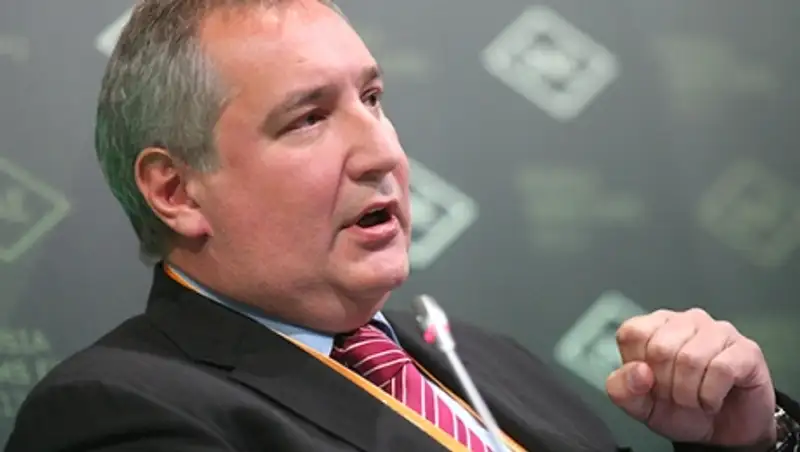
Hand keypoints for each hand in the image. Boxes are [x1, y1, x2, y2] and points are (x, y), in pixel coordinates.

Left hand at [605, 308, 775, 447]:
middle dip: (666, 385)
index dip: (639, 369)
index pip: (632, 334)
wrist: (723, 433)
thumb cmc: (681, 410)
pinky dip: (711, 395)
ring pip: (691, 359)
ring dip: (689, 393)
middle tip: (676, 396)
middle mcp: (685, 321)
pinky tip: (713, 400)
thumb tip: (638, 371)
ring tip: (695, 399)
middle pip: (661, 349)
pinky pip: (721, 369)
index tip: (652, 384)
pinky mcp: (746, 349)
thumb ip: (622, 389)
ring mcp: (718, 331)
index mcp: (655, 326)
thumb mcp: (640, 406)